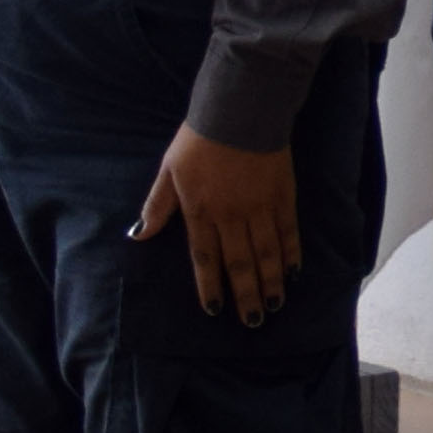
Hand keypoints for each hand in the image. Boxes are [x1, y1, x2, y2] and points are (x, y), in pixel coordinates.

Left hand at [133, 128, 301, 322]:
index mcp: (200, 211)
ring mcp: (260, 207)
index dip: (210, 286)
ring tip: (275, 305)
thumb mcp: (168, 170)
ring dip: (271, 281)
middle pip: (240, 263)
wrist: (240, 111)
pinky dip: (291, 252)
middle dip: (246, 294)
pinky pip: (288, 230)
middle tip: (253, 321)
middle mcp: (231, 216)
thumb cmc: (199, 140)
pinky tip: (294, 271)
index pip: (205, 258)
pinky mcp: (283, 196)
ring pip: (266, 252)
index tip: (215, 310)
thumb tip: (138, 235)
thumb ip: (157, 205)